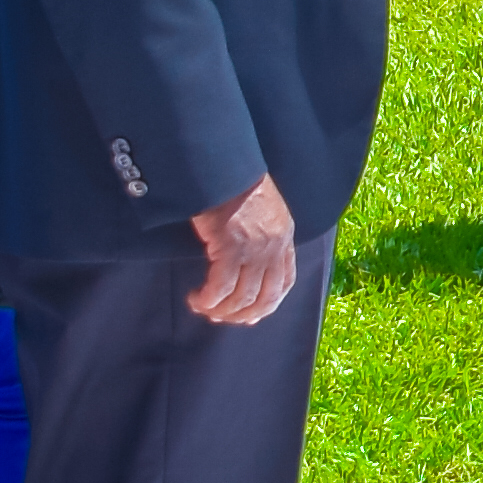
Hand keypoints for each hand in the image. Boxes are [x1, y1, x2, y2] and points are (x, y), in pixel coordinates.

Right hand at [187, 173, 300, 325]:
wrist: (223, 164)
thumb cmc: (235, 182)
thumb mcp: (263, 208)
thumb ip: (263, 233)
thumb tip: (248, 260)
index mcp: (285, 235)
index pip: (286, 281)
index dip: (269, 304)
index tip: (251, 315)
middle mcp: (275, 245)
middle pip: (265, 297)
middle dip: (243, 314)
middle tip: (222, 318)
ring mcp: (255, 248)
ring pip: (241, 297)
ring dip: (221, 310)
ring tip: (204, 308)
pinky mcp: (230, 246)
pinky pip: (220, 287)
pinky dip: (207, 299)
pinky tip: (196, 299)